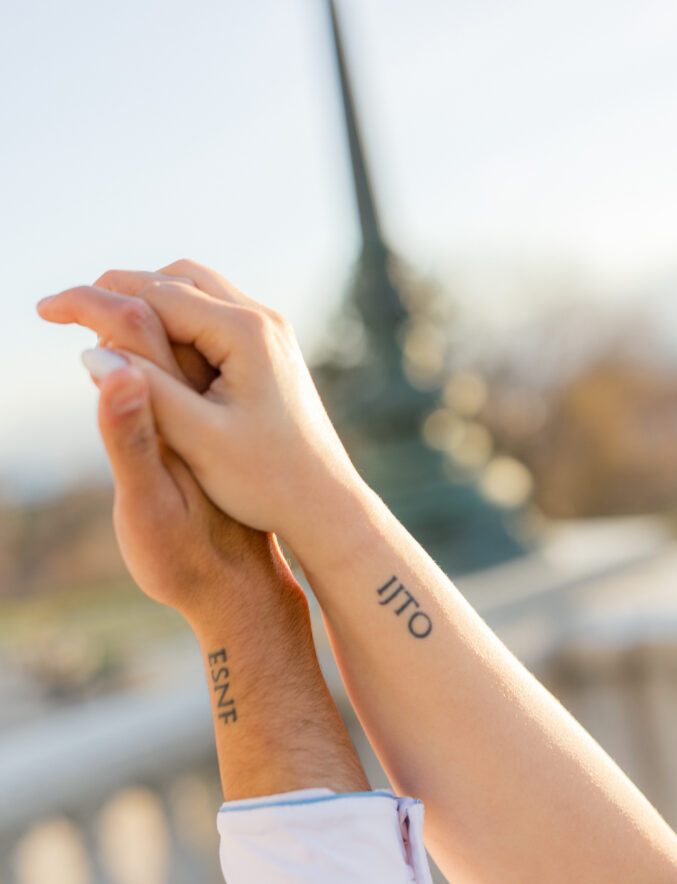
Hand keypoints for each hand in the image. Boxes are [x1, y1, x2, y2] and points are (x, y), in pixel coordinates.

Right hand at [42, 271, 295, 626]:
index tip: (45, 309)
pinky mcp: (272, 353)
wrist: (326, 505)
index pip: (153, 294)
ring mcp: (271, 334)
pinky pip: (214, 317)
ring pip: (196, 293)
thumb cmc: (266, 481)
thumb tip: (90, 352)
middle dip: (119, 290)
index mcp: (244, 333)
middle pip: (175, 280)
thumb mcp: (197, 440)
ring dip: (148, 303)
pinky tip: (150, 350)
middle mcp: (263, 321)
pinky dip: (174, 322)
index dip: (93, 299)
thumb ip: (144, 391)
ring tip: (102, 328)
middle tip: (69, 312)